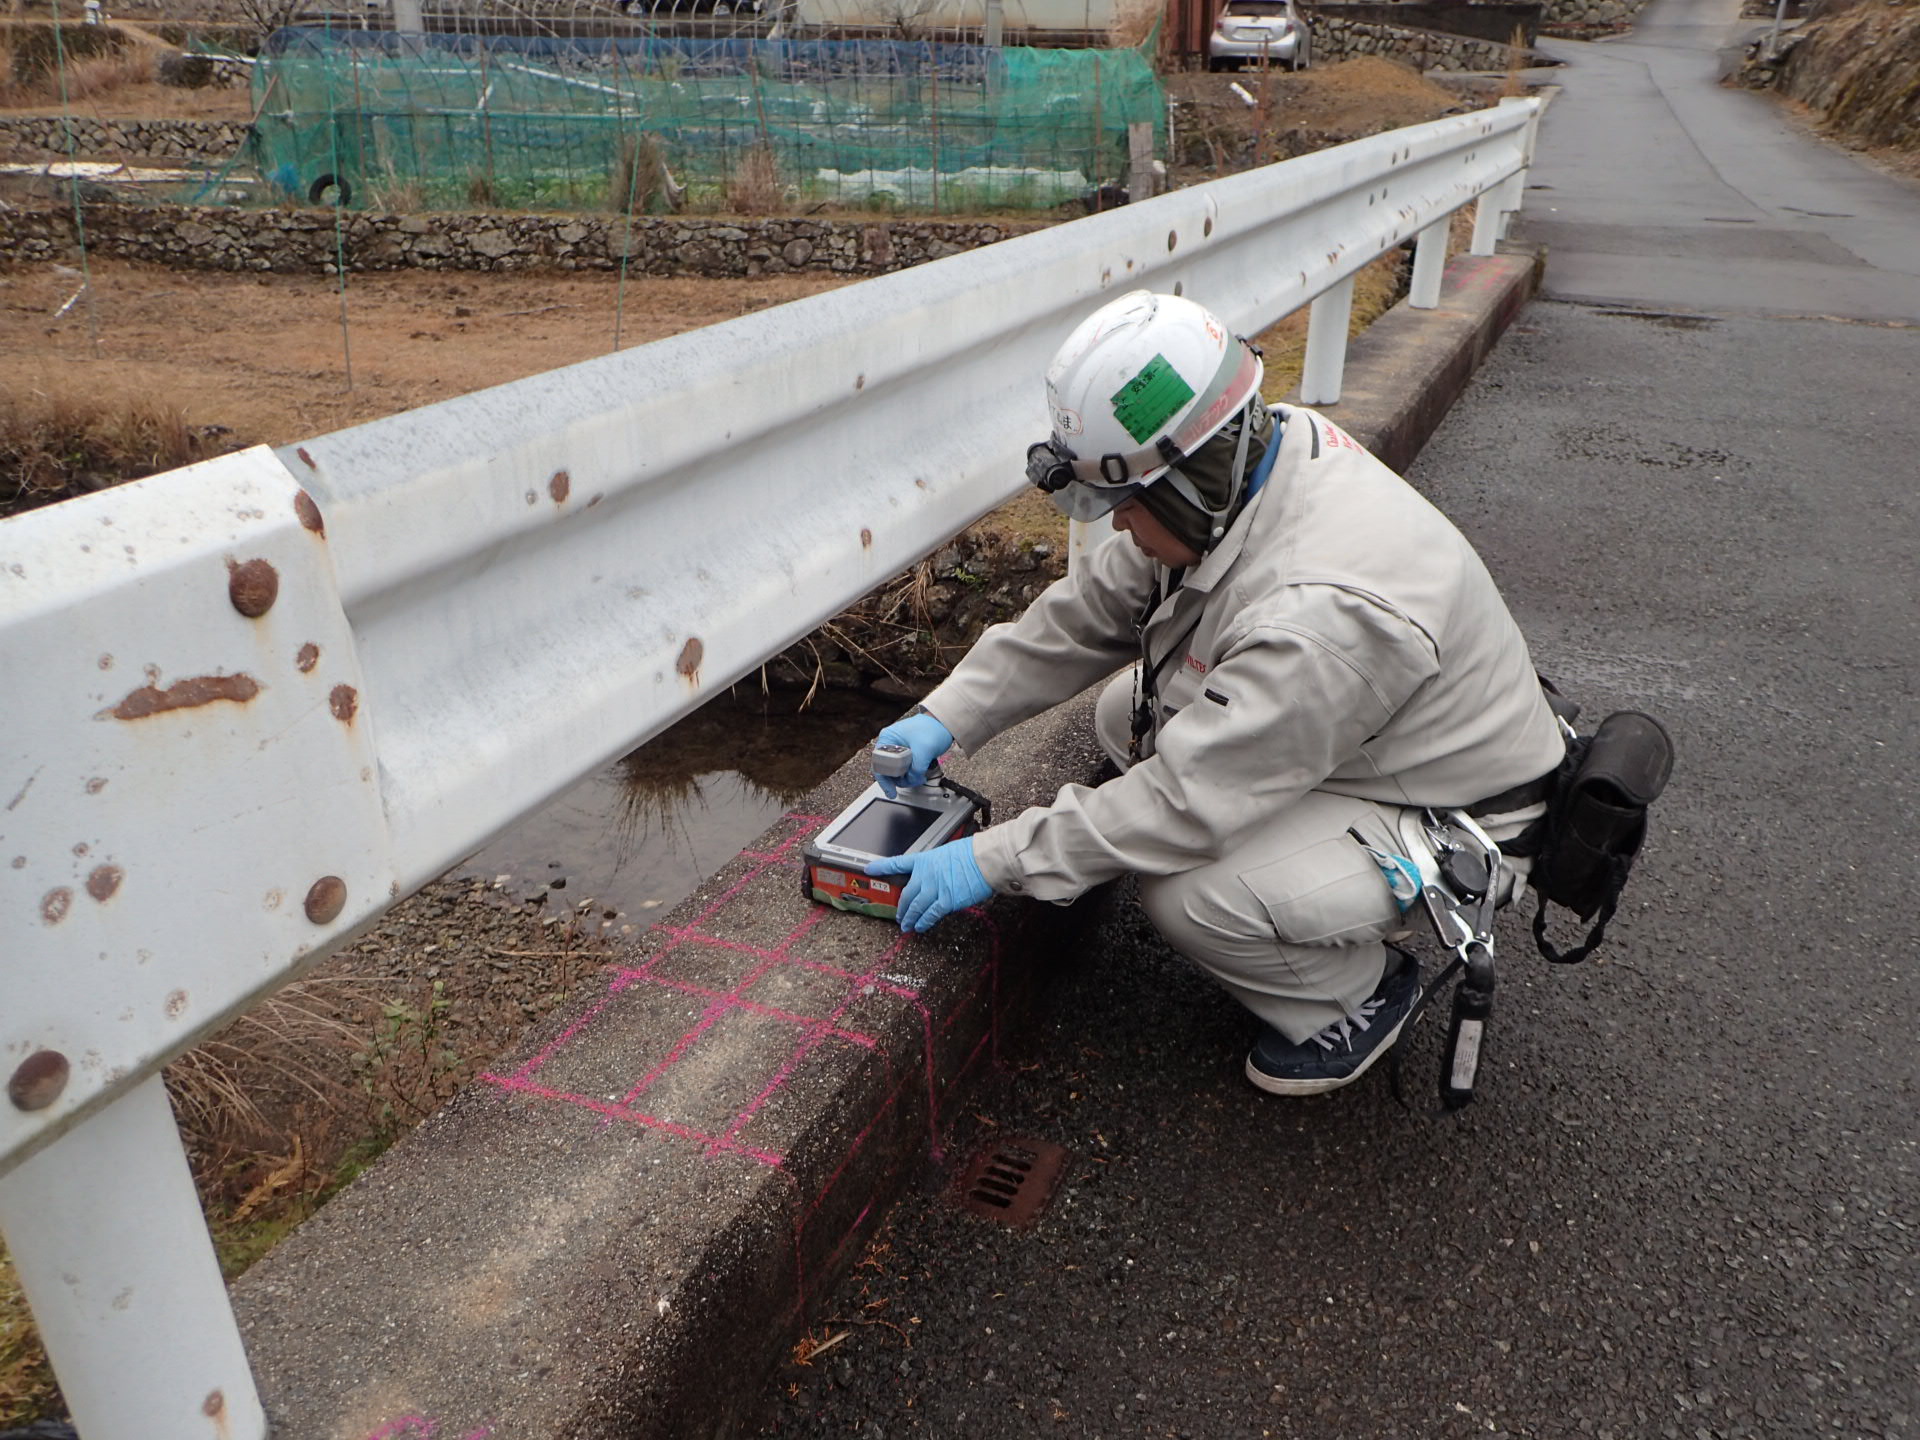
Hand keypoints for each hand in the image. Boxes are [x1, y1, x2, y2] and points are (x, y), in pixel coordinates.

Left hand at [865, 838, 991, 932]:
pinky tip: (920, 927)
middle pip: (906, 894)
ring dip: (910, 918)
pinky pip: (930, 915)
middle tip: (899, 916)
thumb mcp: (947, 853)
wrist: (984, 860)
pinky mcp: (946, 901)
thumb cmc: (972, 853)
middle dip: (901, 908)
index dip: (882, 867)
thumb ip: (937, 867)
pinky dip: (924, 922)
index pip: (898, 863)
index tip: (869, 869)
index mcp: (925, 860)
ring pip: (915, 907)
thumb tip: (938, 877)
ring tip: (906, 926)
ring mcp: (934, 889)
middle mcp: (925, 875)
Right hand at [873, 713, 953, 797]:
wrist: (944, 723)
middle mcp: (889, 743)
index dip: (884, 779)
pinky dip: (910, 773)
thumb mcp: (924, 751)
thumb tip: (911, 781)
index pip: (879, 764)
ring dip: (905, 777)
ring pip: (896, 770)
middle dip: (897, 779)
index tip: (891, 790)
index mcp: (887, 738)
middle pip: (886, 769)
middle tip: (907, 784)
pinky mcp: (906, 753)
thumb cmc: (933, 728)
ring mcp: (897, 748)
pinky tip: (918, 774)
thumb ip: (916, 769)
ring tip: (916, 778)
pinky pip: (903, 767)